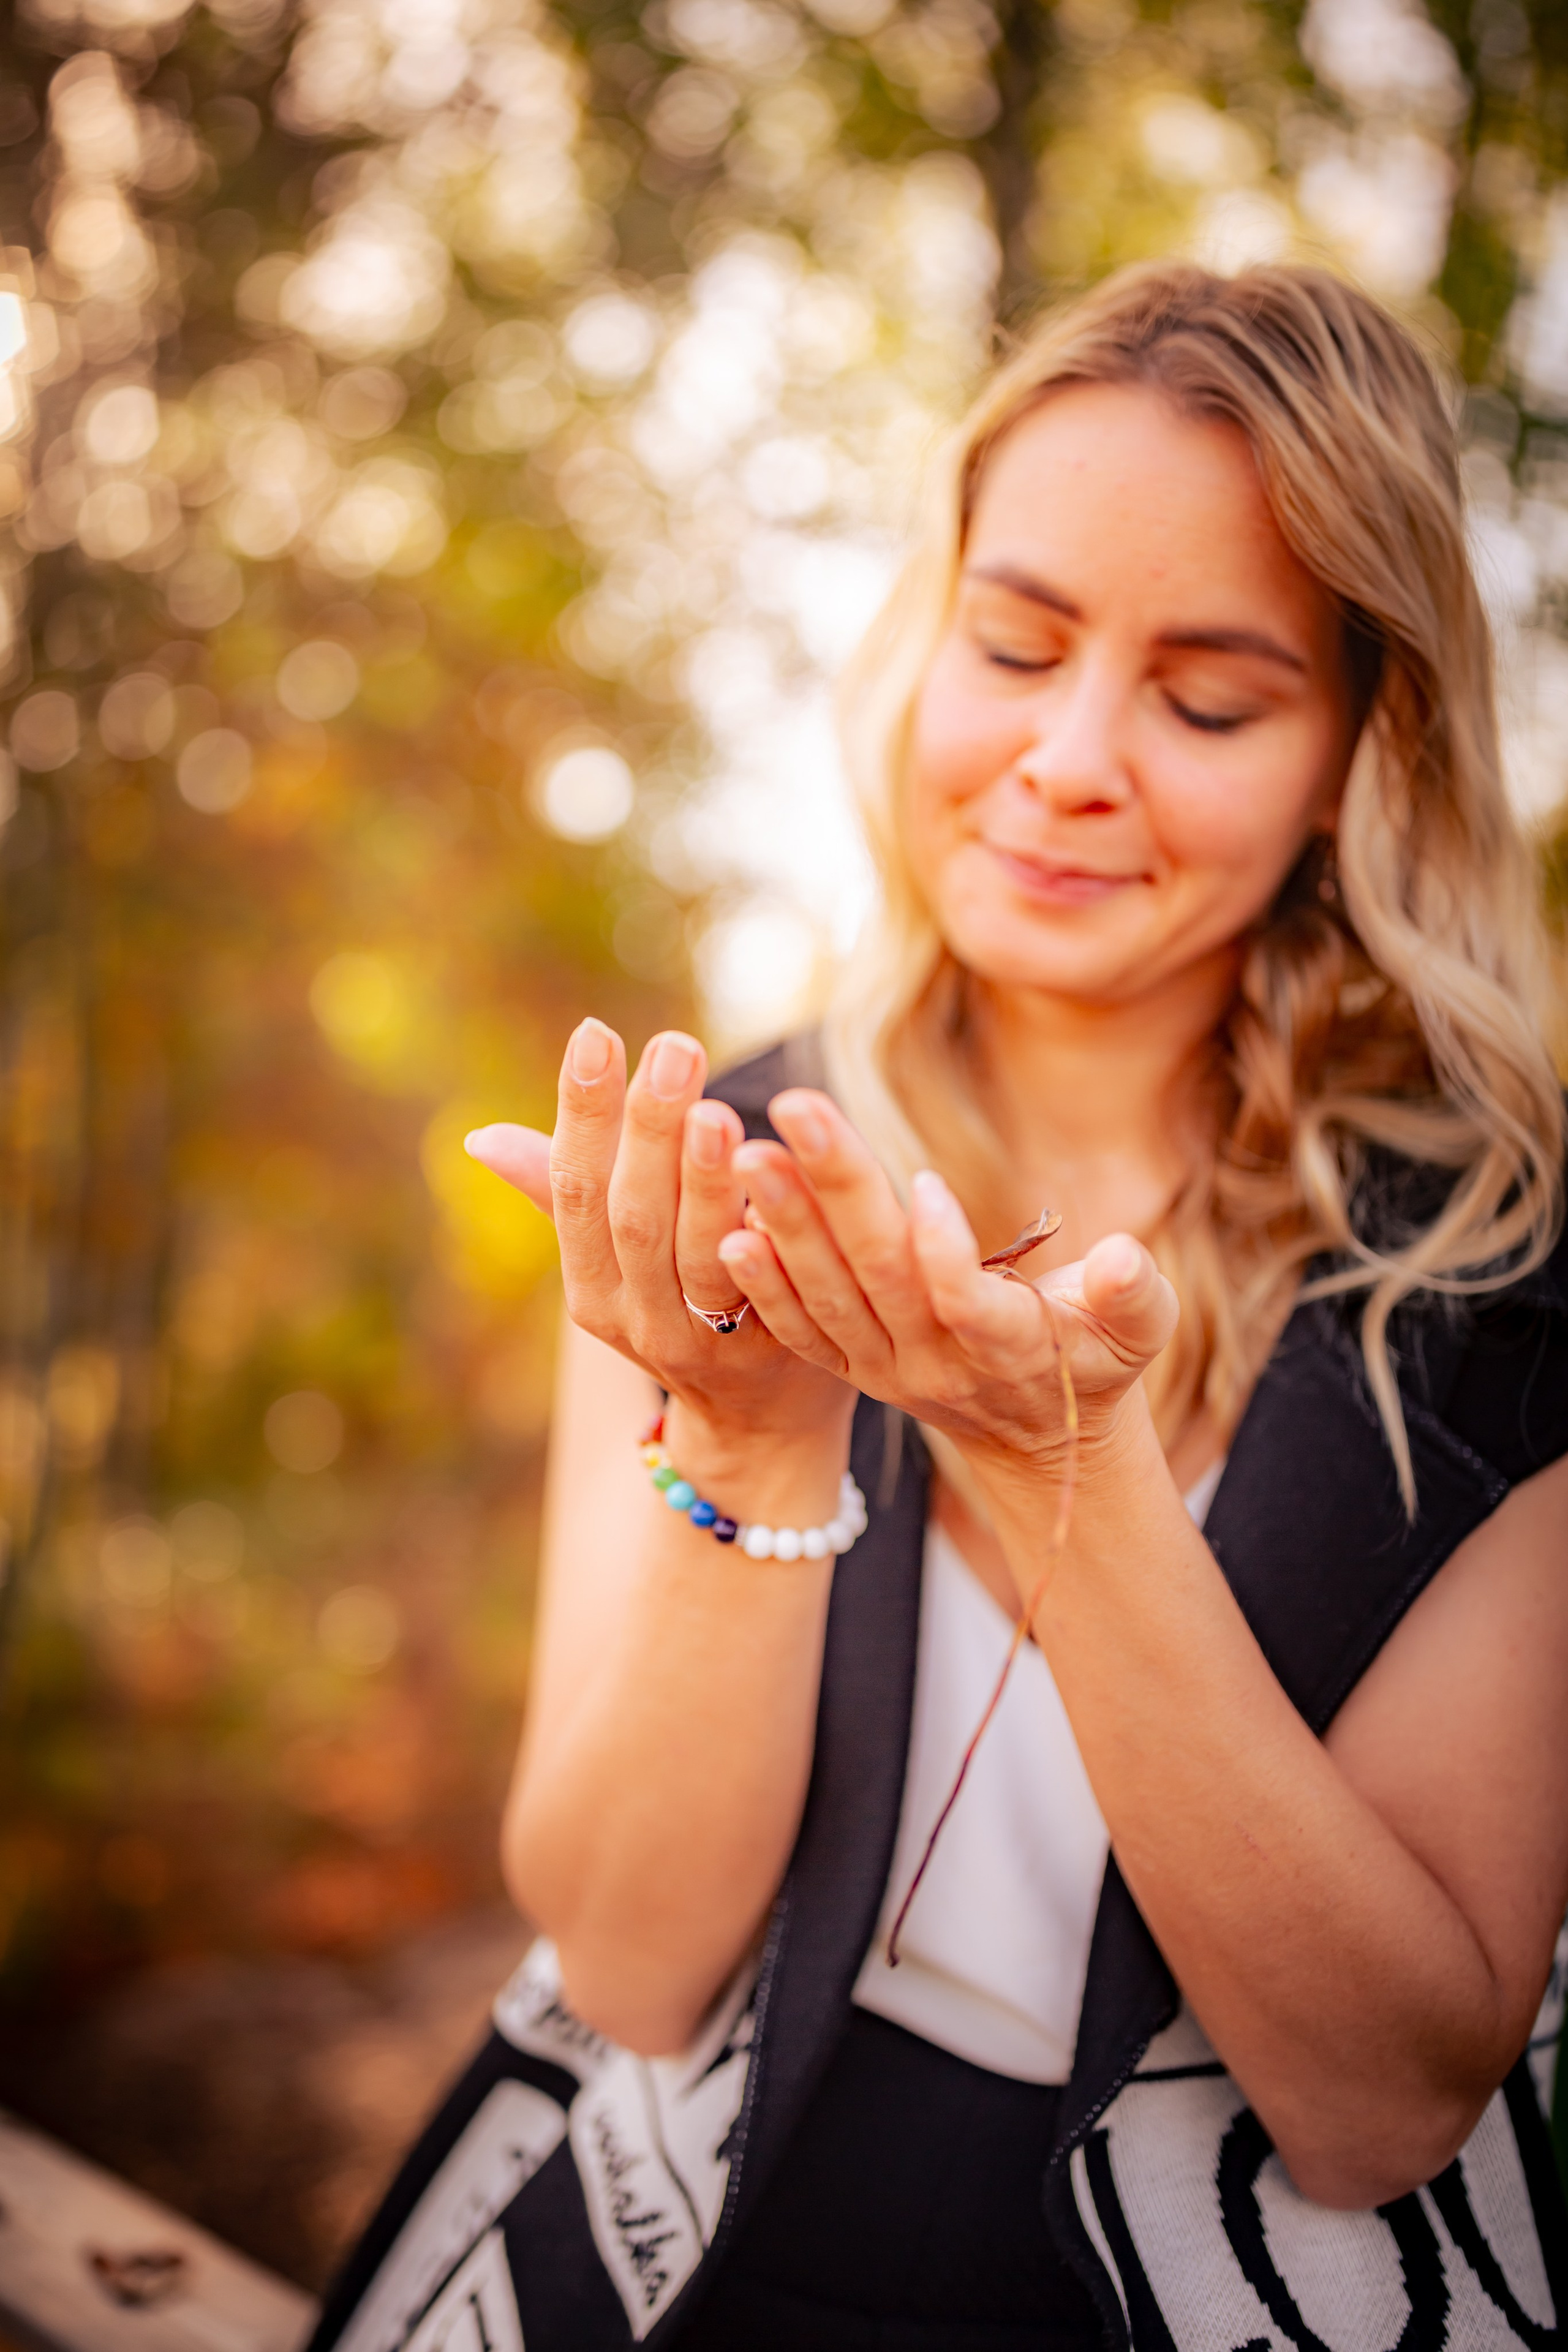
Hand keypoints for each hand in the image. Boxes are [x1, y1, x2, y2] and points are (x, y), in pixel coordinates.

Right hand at [464, 1021, 852, 1453]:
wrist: (761, 1422)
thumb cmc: (682, 1305)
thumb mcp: (617, 1257)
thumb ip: (566, 1190)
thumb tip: (479, 1138)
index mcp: (592, 1289)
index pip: (576, 1191)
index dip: (581, 1114)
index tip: (595, 1031)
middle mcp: (639, 1318)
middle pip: (635, 1217)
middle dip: (648, 1130)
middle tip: (674, 1045)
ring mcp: (707, 1341)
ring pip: (698, 1255)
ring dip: (704, 1181)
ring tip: (714, 1108)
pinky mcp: (777, 1351)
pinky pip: (769, 1290)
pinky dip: (767, 1236)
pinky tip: (780, 1177)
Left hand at [715, 1089, 1177, 1488]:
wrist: (1039, 1439)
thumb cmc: (1098, 1357)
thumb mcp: (1140, 1331)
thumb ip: (1134, 1294)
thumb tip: (1120, 1259)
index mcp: (1011, 1349)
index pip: (969, 1302)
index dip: (946, 1250)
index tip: (922, 1181)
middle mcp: (937, 1363)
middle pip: (881, 1275)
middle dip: (837, 1189)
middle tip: (797, 1110)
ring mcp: (885, 1368)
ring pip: (828, 1296)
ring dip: (785, 1224)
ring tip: (748, 1154)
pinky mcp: (850, 1366)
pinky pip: (799, 1328)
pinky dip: (764, 1285)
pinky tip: (727, 1229)